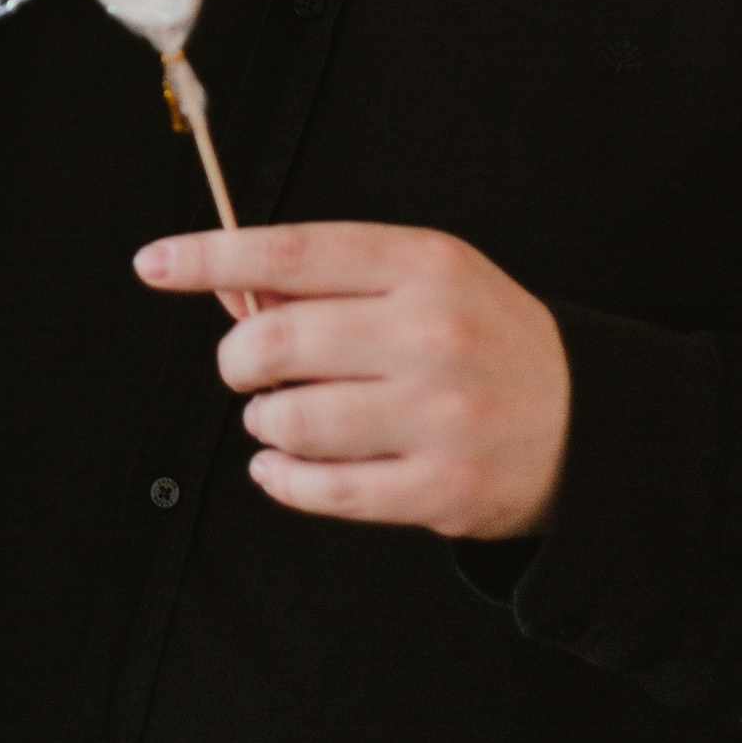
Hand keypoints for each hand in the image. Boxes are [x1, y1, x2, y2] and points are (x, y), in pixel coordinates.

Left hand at [134, 219, 571, 540]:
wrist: (587, 421)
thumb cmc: (481, 338)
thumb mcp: (423, 279)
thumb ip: (330, 280)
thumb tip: (226, 290)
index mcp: (423, 265)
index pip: (293, 253)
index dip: (211, 257)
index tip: (154, 263)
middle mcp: (431, 335)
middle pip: (276, 343)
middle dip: (236, 360)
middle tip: (247, 368)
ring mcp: (439, 416)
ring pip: (290, 421)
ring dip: (264, 422)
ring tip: (281, 417)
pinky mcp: (440, 489)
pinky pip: (322, 489)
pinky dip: (281, 479)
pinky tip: (281, 466)